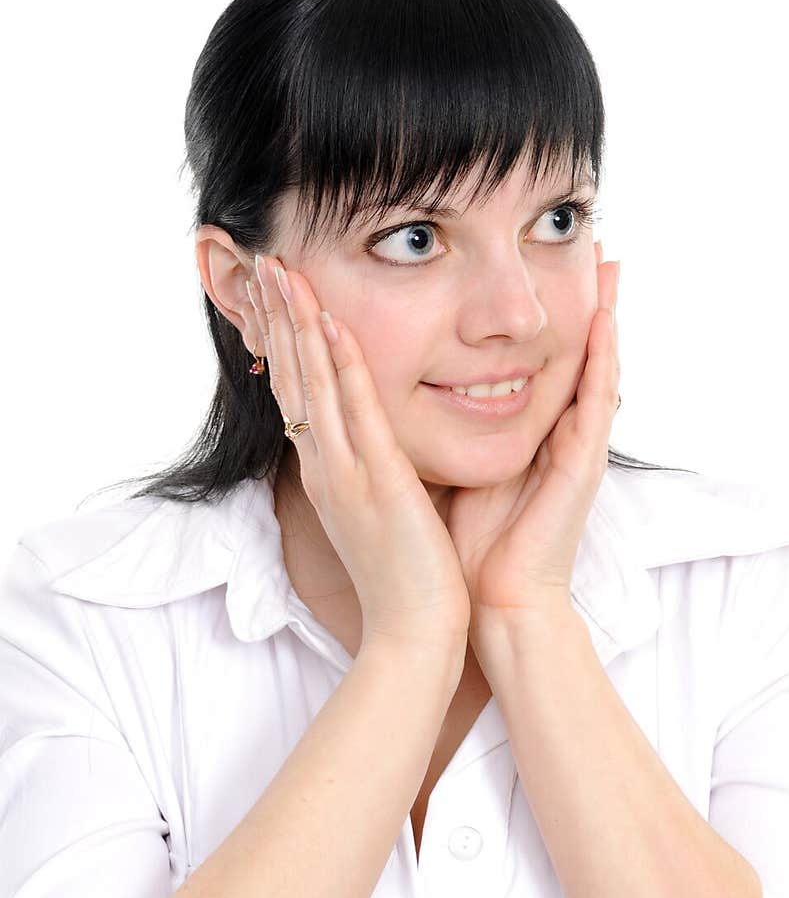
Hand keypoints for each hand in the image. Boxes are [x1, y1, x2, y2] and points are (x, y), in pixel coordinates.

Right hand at [246, 255, 471, 655]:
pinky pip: (354, 411)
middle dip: (277, 319)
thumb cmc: (405, 578)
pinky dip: (340, 364)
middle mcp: (325, 467)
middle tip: (264, 264)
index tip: (275, 296)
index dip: (284, 342)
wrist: (414, 633)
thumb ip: (370, 473)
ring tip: (282, 273)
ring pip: (313, 384)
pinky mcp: (376, 482)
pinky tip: (330, 323)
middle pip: (292, 379)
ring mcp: (345, 474)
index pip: (297, 394)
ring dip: (296, 324)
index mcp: (328, 473)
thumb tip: (372, 444)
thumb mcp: (377, 514)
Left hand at [445, 251, 619, 627]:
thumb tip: (415, 395)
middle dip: (588, 299)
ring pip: (597, 366)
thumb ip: (452, 433)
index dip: (547, 314)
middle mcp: (561, 434)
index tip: (542, 262)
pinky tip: (606, 320)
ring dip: (607, 314)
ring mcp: (577, 448)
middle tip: (597, 239)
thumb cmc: (470, 546)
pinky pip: (597, 402)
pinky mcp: (583, 466)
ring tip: (612, 262)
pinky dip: (603, 359)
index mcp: (531, 434)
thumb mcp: (459, 468)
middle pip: (578, 352)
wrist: (491, 604)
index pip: (544, 360)